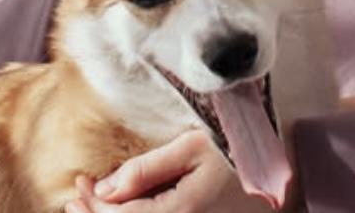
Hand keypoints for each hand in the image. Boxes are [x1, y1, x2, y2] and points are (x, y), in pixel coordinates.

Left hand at [66, 129, 275, 212]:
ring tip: (90, 206)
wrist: (279, 169)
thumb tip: (105, 188)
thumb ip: (147, 168)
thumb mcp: (191, 147)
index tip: (80, 182)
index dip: (93, 206)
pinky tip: (121, 210)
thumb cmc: (237, 149)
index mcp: (183, 212)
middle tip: (75, 198)